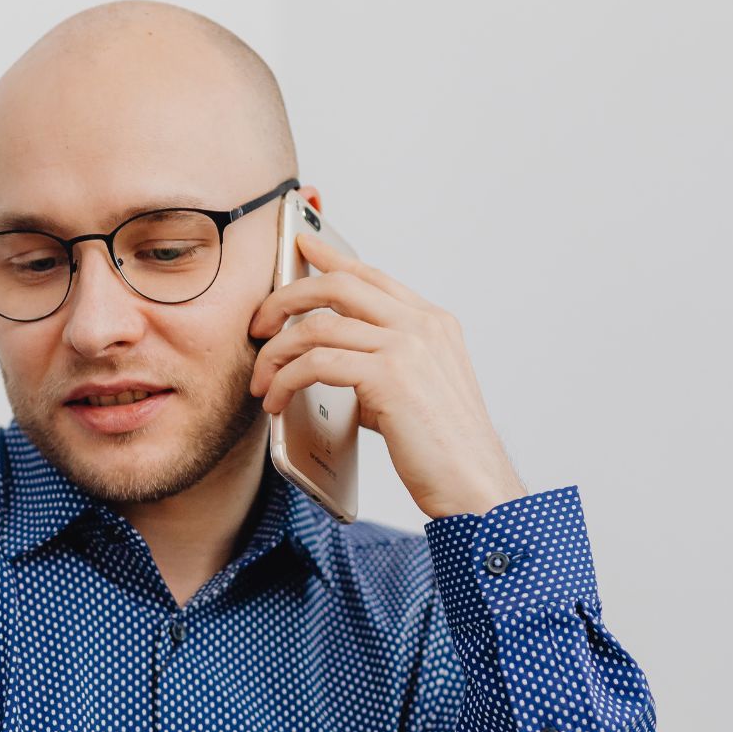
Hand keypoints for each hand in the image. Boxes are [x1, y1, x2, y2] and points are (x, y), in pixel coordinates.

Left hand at [249, 228, 526, 518]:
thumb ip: (381, 368)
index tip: (301, 245)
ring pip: (318, 326)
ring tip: (261, 381)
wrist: (474, 486)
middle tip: (258, 325)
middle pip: (338, 285)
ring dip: (276, 353)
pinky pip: (316, 362)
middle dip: (285, 299)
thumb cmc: (443, 450)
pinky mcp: (390, 377)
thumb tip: (332, 366)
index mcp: (433, 323)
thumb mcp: (416, 393)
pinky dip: (286, 380)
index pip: (371, 276)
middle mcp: (423, 326)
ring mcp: (408, 347)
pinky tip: (276, 401)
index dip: (331, 257)